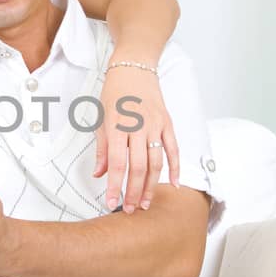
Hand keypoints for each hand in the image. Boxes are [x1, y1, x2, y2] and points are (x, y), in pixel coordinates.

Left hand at [95, 63, 177, 212]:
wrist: (134, 67)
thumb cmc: (114, 93)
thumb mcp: (101, 118)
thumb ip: (103, 148)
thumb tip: (100, 173)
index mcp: (117, 126)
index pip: (117, 163)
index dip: (115, 186)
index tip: (110, 203)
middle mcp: (138, 126)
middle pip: (138, 166)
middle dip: (133, 191)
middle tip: (129, 209)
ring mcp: (155, 124)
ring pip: (156, 161)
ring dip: (151, 185)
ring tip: (144, 203)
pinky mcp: (168, 122)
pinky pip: (173, 149)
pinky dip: (175, 168)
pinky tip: (172, 184)